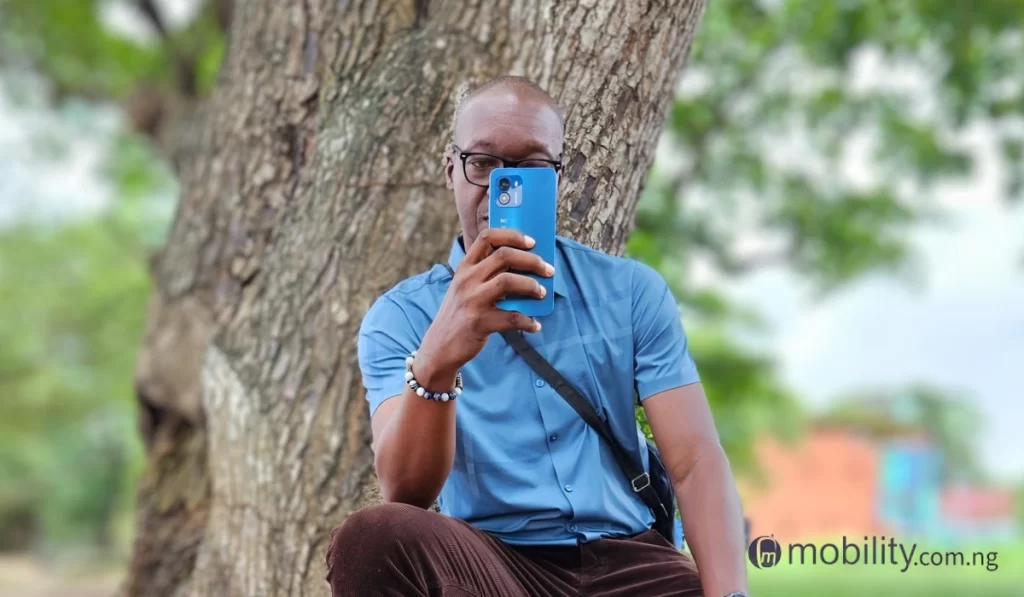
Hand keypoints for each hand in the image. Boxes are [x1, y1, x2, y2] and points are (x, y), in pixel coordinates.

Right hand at [415, 228, 553, 383]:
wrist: (440, 347)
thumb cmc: (460, 314)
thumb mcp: (465, 288)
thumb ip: (486, 275)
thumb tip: (525, 269)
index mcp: (465, 267)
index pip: (487, 237)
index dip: (513, 235)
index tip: (532, 242)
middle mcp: (467, 279)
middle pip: (504, 256)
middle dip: (532, 260)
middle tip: (548, 270)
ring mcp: (472, 300)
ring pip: (508, 281)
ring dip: (531, 286)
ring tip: (542, 293)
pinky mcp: (479, 322)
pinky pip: (511, 317)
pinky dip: (527, 321)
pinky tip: (535, 325)